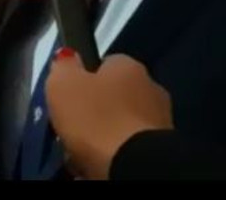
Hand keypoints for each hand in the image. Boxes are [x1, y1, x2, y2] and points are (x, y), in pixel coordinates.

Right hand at [45, 51, 172, 179]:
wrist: (134, 166)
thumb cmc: (96, 118)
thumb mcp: (63, 84)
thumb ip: (63, 67)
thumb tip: (66, 58)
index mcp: (128, 64)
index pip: (103, 64)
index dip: (82, 81)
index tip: (67, 100)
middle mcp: (151, 86)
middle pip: (113, 96)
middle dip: (94, 112)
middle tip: (72, 130)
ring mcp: (161, 119)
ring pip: (121, 124)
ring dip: (105, 135)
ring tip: (84, 154)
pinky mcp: (163, 150)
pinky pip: (130, 148)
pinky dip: (117, 154)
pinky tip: (101, 164)